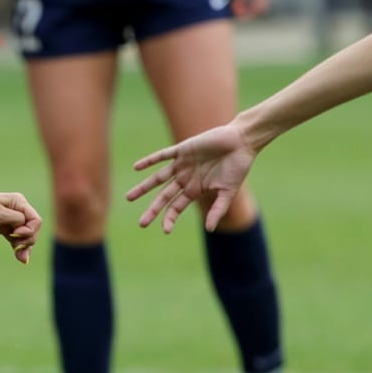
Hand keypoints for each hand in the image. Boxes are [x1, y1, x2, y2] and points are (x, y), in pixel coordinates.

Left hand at [0, 190, 41, 263]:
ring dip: (24, 246)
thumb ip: (18, 221)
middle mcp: (16, 209)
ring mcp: (9, 218)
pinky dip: (16, 246)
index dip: (30, 231)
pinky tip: (19, 257)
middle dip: (28, 240)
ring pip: (23, 235)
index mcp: (18, 202)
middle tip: (16, 248)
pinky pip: (14, 237)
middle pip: (32, 229)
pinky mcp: (0, 226)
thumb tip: (28, 231)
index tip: (16, 234)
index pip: (35, 220)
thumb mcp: (0, 215)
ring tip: (21, 259)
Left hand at [126, 122, 256, 233]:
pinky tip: (136, 167)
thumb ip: (218, 209)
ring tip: (129, 198)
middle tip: (142, 223)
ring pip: (158, 178)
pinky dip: (150, 161)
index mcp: (195, 190)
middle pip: (164, 196)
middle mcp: (185, 179)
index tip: (164, 230)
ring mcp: (182, 165)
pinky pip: (162, 156)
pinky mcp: (182, 150)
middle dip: (153, 210)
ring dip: (144, 187)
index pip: (176, 207)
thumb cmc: (238, 167)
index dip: (169, 218)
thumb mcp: (228, 192)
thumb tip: (209, 230)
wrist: (242, 142)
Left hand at [230, 0, 272, 18]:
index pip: (256, 8)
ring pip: (260, 3)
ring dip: (249, 8)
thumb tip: (237, 8)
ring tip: (236, 8)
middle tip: (235, 15)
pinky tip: (240, 1)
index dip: (246, 15)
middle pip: (261, 8)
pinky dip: (251, 2)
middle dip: (248, 13)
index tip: (235, 17)